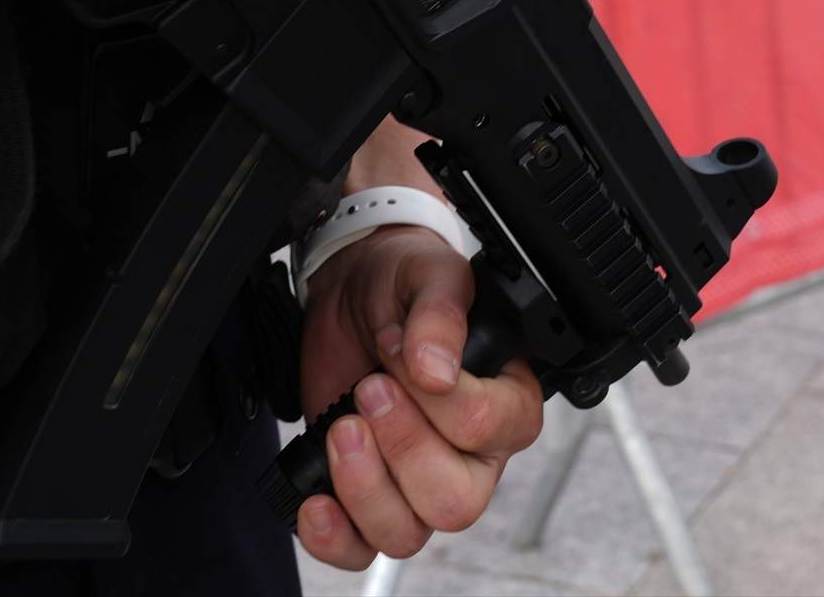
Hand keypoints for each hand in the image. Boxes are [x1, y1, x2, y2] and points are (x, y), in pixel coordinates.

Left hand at [293, 133, 543, 568]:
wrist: (350, 287)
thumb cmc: (403, 281)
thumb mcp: (430, 274)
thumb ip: (441, 314)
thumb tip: (436, 370)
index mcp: (507, 398)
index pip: (492, 428)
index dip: (442, 401)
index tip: (403, 354)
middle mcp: (472, 454)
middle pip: (455, 501)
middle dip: (402, 447)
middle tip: (369, 389)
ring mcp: (418, 481)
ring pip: (407, 533)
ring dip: (364, 486)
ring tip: (341, 426)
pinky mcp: (366, 494)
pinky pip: (360, 550)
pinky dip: (333, 536)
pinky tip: (315, 499)